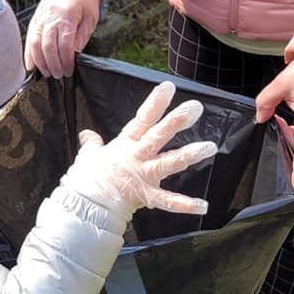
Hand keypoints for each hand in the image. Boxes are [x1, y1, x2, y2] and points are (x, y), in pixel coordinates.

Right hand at [24, 0, 100, 78]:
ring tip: (47, 73)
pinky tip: (31, 66)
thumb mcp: (89, 18)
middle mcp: (50, 16)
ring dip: (40, 61)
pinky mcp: (34, 20)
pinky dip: (28, 54)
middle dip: (53, 64)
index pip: (64, 43)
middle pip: (47, 45)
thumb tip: (73, 56)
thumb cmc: (83, 1)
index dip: (66, 60)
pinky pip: (29, 39)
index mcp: (67, 15)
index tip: (69, 70)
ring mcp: (40, 18)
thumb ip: (80, 38)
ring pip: (35, 43)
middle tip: (59, 75)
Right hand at [63, 80, 217, 216]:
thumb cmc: (86, 180)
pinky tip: (203, 206)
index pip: (142, 119)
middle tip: (195, 108)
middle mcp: (136, 157)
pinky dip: (185, 205)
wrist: (84, 205)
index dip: (155, 103)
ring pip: (169, 163)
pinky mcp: (146, 196)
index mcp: (125, 145)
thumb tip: (86, 134)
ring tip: (209, 147)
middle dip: (176, 121)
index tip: (168, 87)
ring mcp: (143, 176)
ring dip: (189, 155)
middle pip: (158, 135)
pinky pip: (167, 201)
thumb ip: (92, 143)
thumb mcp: (88, 156)